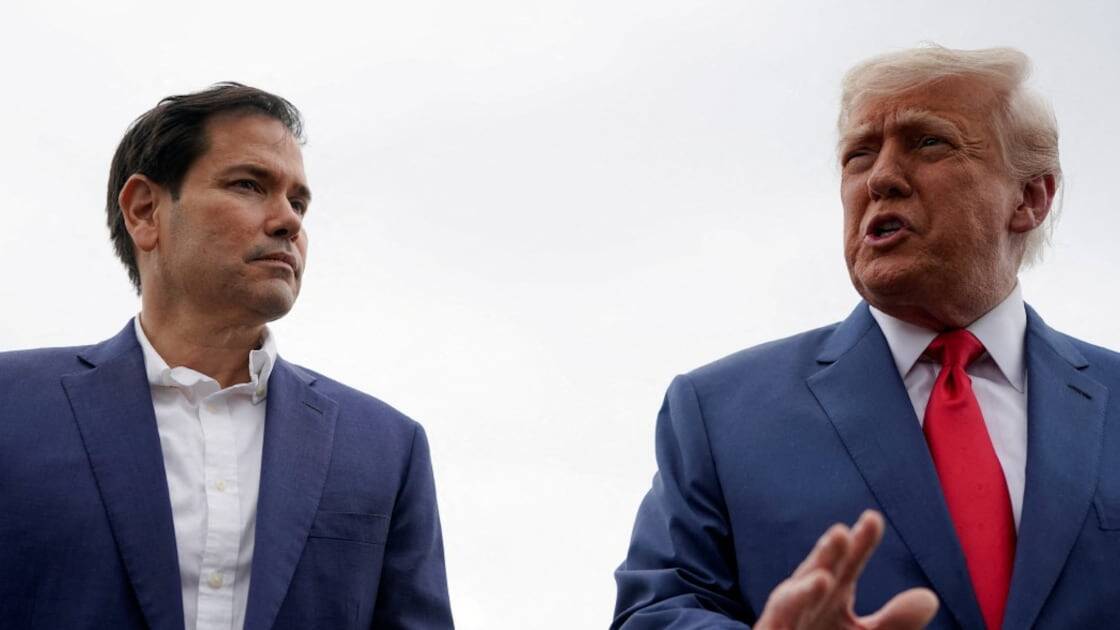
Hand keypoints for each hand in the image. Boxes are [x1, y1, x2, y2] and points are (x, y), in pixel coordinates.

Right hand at [754, 510, 937, 629]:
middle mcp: (807, 605)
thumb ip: (896, 621)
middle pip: (818, 573)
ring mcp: (787, 621)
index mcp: (830, 598)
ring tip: (827, 564)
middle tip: (842, 531)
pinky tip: (818, 583)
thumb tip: (929, 597)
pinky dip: (797, 600)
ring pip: (792, 595)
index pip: (847, 565)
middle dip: (828, 553)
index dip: (859, 543)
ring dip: (808, 578)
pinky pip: (780, 616)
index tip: (872, 519)